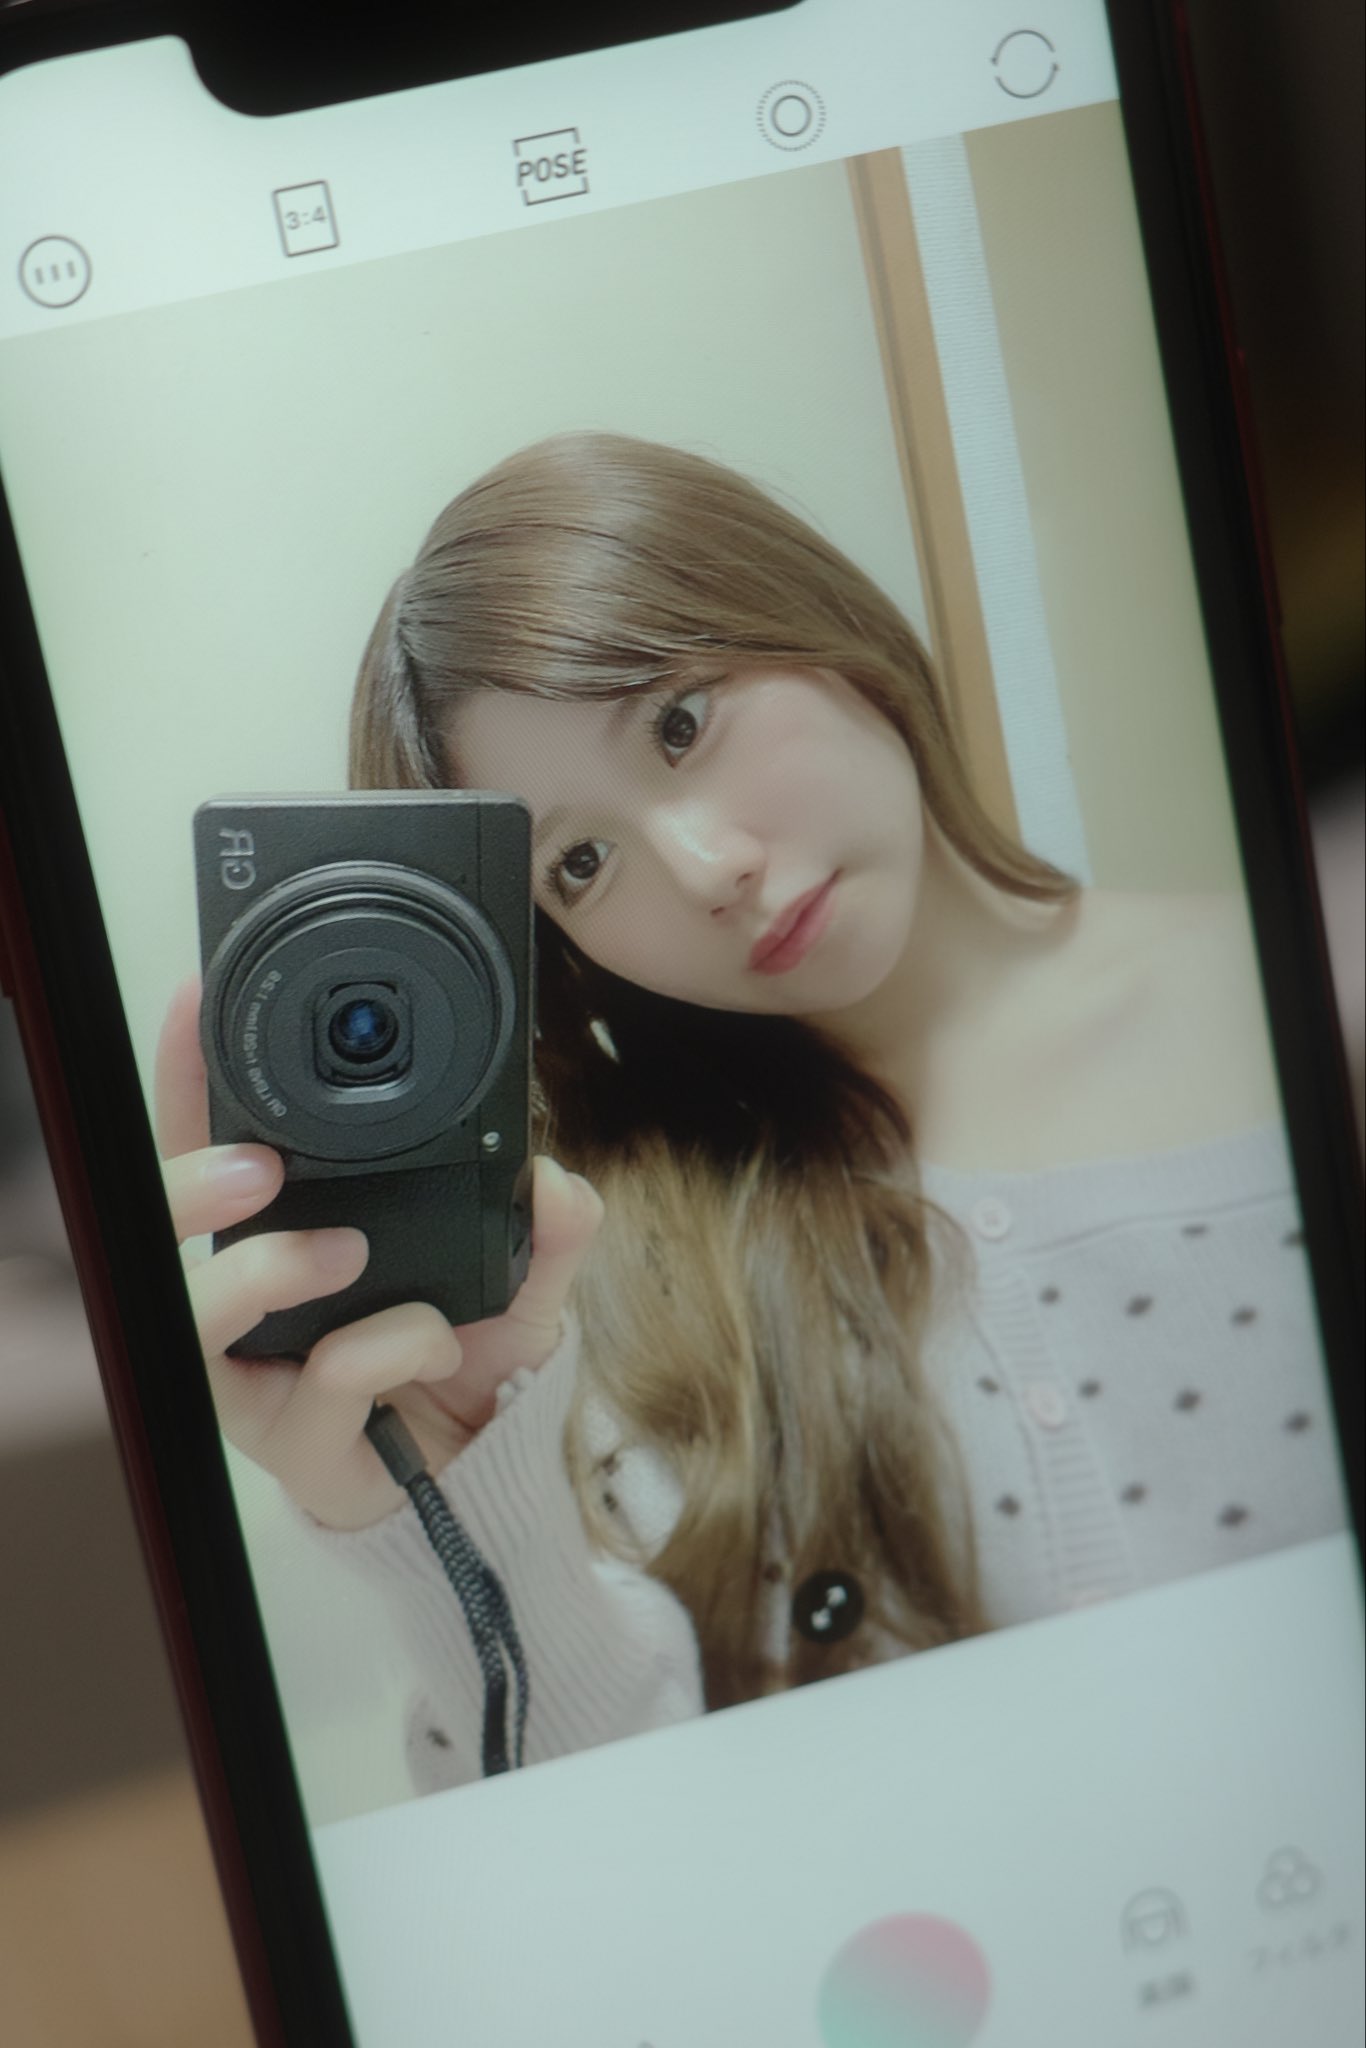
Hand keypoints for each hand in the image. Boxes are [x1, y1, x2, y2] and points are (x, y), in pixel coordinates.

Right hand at [156, 978, 603, 1528]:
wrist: (486, 1474)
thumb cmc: (466, 1363)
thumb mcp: (521, 1278)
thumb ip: (546, 1224)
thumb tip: (552, 1176)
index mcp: (276, 1241)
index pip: (210, 1149)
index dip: (188, 1081)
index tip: (195, 1005)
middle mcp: (244, 1306)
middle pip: (152, 1234)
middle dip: (187, 1184)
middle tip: (256, 1167)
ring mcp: (255, 1378)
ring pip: (198, 1317)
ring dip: (264, 1271)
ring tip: (343, 1254)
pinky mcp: (291, 1445)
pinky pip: (315, 1388)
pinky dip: (381, 1350)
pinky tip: (432, 1340)